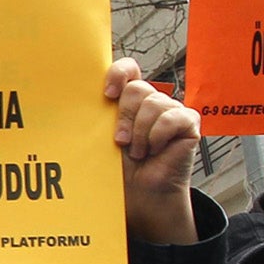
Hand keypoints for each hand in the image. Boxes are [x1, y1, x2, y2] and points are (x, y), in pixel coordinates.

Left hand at [108, 58, 199, 244]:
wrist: (140, 194)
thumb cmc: (120, 168)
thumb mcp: (102, 137)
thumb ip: (98, 116)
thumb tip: (75, 98)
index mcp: (129, 100)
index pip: (128, 69)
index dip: (118, 74)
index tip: (108, 95)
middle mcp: (151, 101)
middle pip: (137, 88)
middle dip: (124, 117)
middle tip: (120, 142)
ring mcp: (171, 110)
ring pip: (153, 103)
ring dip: (140, 133)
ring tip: (139, 152)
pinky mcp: (188, 122)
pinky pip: (171, 118)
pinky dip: (158, 136)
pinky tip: (156, 150)